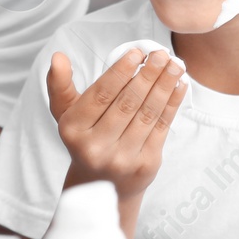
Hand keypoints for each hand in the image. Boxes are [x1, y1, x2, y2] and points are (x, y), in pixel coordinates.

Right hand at [46, 48, 186, 235]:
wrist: (102, 185)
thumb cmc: (84, 138)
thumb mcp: (65, 114)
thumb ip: (60, 84)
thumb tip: (58, 57)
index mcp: (74, 130)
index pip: (101, 94)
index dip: (120, 71)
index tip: (136, 52)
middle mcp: (96, 147)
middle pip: (127, 103)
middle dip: (147, 75)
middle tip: (161, 54)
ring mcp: (122, 158)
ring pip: (147, 114)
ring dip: (164, 86)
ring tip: (175, 65)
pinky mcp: (145, 165)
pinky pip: (161, 128)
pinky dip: (173, 104)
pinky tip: (179, 86)